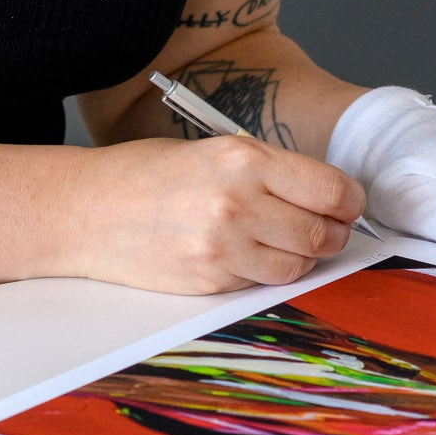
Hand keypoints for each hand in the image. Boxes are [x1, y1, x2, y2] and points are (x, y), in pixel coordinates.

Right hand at [62, 135, 365, 293]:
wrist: (86, 211)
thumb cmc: (148, 175)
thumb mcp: (213, 152)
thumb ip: (269, 173)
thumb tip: (326, 198)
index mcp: (244, 159)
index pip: (332, 190)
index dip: (349, 202)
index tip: (346, 205)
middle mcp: (238, 202)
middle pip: (322, 234)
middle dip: (331, 234)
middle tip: (324, 229)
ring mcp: (223, 247)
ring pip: (297, 265)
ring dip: (299, 257)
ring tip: (277, 240)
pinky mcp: (210, 280)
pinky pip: (261, 282)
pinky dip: (262, 272)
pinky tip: (241, 253)